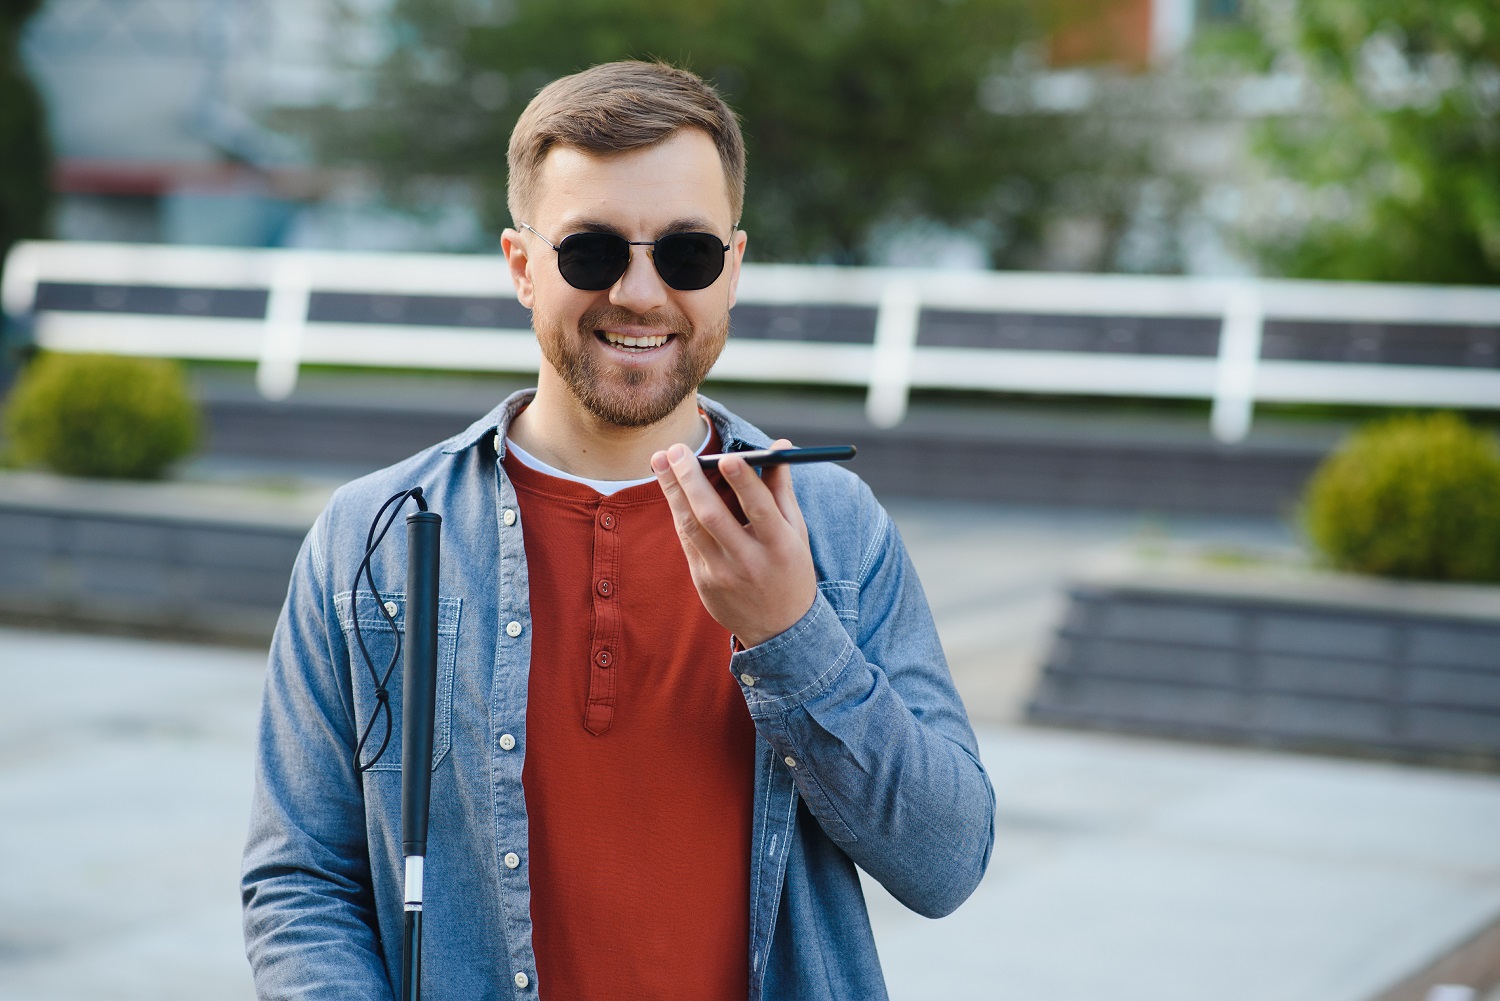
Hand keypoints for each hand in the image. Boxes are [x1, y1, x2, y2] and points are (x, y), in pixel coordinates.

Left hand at [651, 438, 816, 647]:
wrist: (779, 629)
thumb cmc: (790, 568)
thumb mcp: (795, 532)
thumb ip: (782, 488)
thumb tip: (780, 445)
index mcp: (781, 547)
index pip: (761, 509)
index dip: (744, 482)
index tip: (727, 456)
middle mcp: (750, 562)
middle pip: (714, 516)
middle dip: (691, 479)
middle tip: (678, 449)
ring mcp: (722, 574)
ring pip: (690, 526)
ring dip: (672, 490)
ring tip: (661, 460)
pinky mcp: (703, 581)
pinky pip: (686, 540)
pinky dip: (677, 511)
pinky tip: (669, 488)